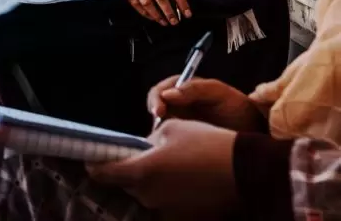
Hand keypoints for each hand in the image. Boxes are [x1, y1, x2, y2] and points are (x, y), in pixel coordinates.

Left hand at [87, 120, 237, 219]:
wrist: (247, 171)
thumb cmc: (206, 143)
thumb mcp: (171, 128)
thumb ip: (147, 139)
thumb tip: (141, 147)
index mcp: (141, 173)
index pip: (104, 173)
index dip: (96, 164)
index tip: (93, 157)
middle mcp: (149, 196)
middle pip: (126, 183)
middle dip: (127, 170)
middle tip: (137, 156)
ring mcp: (167, 210)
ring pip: (146, 194)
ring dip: (148, 181)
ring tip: (165, 165)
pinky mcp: (185, 217)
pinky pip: (166, 202)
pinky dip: (167, 192)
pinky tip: (181, 179)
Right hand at [147, 75, 266, 132]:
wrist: (255, 132)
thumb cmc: (238, 108)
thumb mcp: (219, 92)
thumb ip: (194, 89)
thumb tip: (168, 94)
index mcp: (184, 88)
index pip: (161, 90)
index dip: (156, 99)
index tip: (159, 111)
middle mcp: (178, 104)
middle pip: (155, 105)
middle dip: (154, 113)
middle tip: (158, 126)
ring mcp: (179, 121)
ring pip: (158, 124)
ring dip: (157, 130)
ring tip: (163, 137)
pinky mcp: (182, 138)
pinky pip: (166, 138)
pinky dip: (164, 142)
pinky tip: (168, 146)